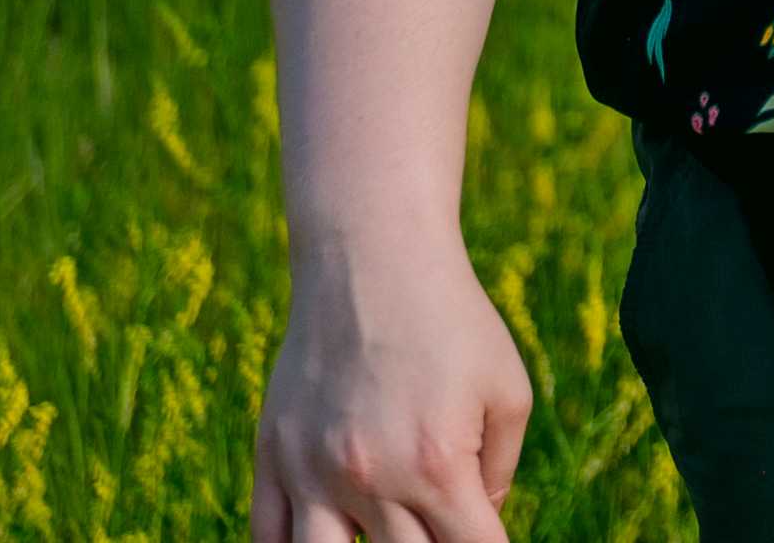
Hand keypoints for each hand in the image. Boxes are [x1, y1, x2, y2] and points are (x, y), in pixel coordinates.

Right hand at [251, 230, 530, 542]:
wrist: (372, 259)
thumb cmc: (453, 321)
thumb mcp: (507, 389)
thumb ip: (501, 469)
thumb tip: (480, 517)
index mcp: (437, 466)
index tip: (481, 534)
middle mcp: (371, 480)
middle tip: (436, 519)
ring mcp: (312, 472)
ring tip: (382, 526)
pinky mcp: (272, 455)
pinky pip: (267, 537)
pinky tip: (326, 533)